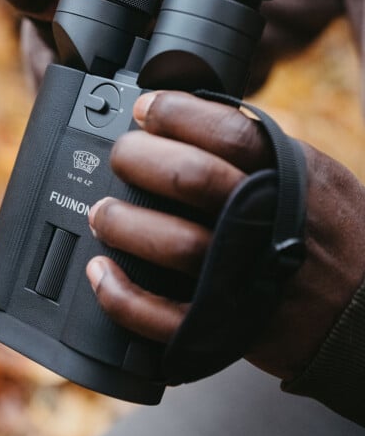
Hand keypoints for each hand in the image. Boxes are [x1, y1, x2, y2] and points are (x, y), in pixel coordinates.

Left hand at [86, 90, 364, 382]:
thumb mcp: (315, 176)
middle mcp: (265, 223)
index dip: (176, 114)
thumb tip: (194, 121)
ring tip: (103, 212)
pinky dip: (122, 296)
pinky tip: (100, 272)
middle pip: (190, 179)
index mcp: (289, 179)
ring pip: (172, 245)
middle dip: (140, 159)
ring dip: (124, 223)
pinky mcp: (226, 326)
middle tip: (120, 155)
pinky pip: (162, 318)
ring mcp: (244, 278)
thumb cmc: (334, 236)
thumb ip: (262, 150)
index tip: (146, 109)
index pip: (227, 132)